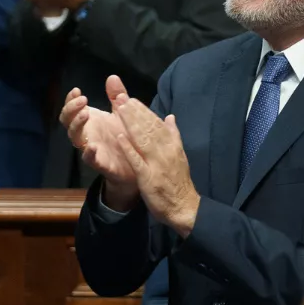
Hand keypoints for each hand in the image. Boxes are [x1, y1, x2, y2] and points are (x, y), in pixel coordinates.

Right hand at [59, 76, 137, 208]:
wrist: (138, 165)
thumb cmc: (126, 138)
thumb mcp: (123, 114)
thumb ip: (117, 96)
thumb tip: (112, 77)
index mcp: (90, 122)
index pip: (71, 110)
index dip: (70, 100)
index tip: (76, 90)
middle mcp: (86, 135)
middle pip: (67, 122)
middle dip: (71, 109)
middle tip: (82, 101)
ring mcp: (91, 149)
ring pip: (75, 139)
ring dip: (77, 125)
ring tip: (85, 114)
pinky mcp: (101, 163)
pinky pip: (90, 159)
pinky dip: (89, 153)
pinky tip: (92, 145)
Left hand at [115, 96, 200, 237]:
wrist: (184, 206)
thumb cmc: (178, 181)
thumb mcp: (179, 155)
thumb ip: (173, 135)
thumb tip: (170, 117)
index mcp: (171, 144)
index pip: (155, 123)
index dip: (142, 110)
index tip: (131, 98)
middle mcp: (165, 150)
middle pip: (148, 127)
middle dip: (134, 111)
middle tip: (121, 97)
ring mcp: (157, 163)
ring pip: (142, 139)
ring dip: (131, 123)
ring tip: (119, 109)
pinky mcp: (148, 176)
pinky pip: (137, 160)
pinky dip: (129, 148)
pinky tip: (120, 137)